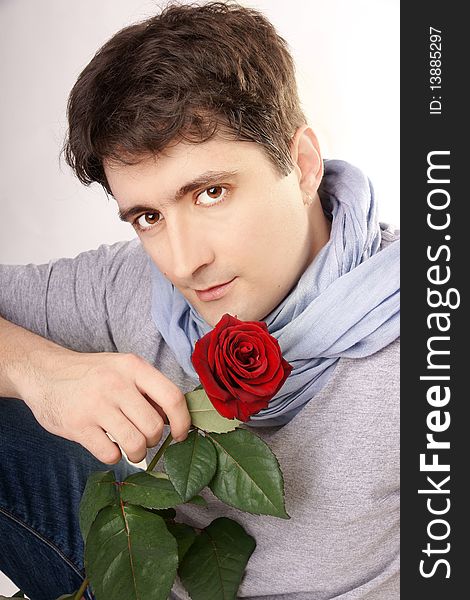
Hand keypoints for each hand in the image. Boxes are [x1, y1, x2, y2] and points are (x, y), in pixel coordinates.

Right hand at [21, 350, 190, 463]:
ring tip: (129, 446)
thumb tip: (175, 420)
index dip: (183, 422)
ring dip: (136, 453)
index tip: (180, 435)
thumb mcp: (123, 369)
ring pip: (135, 444)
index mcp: (134, 367)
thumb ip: (148, 390)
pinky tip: (107, 445)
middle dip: (154, 440)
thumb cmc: (92, 375)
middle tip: (143, 437)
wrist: (44, 372)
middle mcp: (117, 384)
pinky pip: (110, 454)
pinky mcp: (78, 425)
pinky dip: (113, 456)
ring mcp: (96, 405)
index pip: (172, 397)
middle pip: (154, 427)